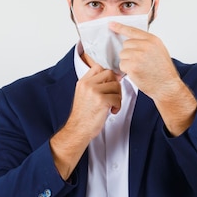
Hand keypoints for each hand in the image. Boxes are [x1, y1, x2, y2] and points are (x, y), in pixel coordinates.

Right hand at [50, 63, 120, 178]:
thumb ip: (96, 85)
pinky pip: (117, 98)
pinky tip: (112, 111)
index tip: (111, 83)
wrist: (78, 129)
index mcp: (83, 82)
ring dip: (118, 96)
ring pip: (116, 85)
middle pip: (110, 73)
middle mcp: (87, 84)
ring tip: (112, 105)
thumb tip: (115, 78)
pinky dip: (118, 105)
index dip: (108, 75)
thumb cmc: (83, 116)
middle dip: (115, 84)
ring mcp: (94, 91)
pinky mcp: (101, 100)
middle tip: (114, 96)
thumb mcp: (85, 95)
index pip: (99, 67)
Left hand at [111, 21, 196, 135]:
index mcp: (152, 40)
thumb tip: (131, 41)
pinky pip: (122, 64)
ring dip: (127, 62)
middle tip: (140, 62)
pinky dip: (126, 70)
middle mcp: (145, 45)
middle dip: (129, 53)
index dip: (120, 27)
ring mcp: (138, 55)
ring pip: (123, 55)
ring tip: (140, 68)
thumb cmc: (163, 71)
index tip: (111, 24)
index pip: (132, 30)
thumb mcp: (159, 50)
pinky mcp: (132, 66)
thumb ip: (147, 43)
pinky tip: (137, 73)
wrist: (167, 86)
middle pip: (126, 44)